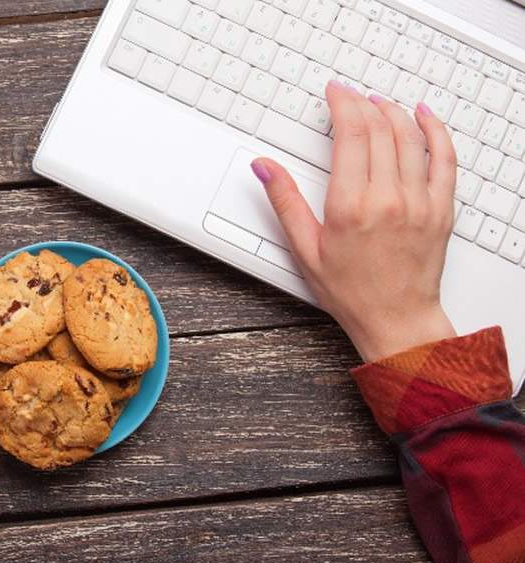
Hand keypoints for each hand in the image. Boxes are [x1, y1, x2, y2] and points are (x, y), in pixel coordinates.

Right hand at [251, 81, 456, 361]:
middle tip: (351, 95)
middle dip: (363, 103)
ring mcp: (419, 202)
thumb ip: (285, 201)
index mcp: (350, 207)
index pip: (351, 134)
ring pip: (411, 137)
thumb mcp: (305, 248)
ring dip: (394, 111)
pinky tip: (425, 116)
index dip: (342, 104)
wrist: (396, 320)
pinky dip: (436, 130)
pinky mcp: (441, 209)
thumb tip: (265, 167)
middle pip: (380, 129)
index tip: (335, 93)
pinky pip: (445, 158)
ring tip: (379, 102)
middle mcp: (387, 199)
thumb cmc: (351, 292)